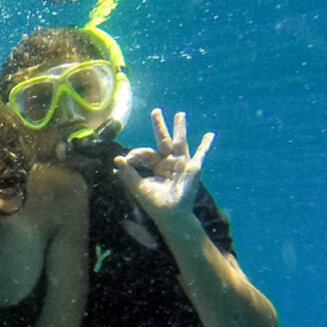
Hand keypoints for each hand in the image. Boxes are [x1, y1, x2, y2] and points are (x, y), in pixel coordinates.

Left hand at [114, 109, 213, 223]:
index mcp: (156, 166)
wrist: (171, 214)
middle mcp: (169, 162)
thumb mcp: (138, 187)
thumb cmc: (154, 203)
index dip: (136, 153)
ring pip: (180, 142)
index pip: (145, 152)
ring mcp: (181, 164)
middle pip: (163, 140)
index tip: (127, 159)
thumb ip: (127, 173)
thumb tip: (116, 158)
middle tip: (155, 111)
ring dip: (180, 128)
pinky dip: (206, 145)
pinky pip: (201, 154)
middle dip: (159, 126)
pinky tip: (210, 135)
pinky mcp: (193, 168)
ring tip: (180, 114)